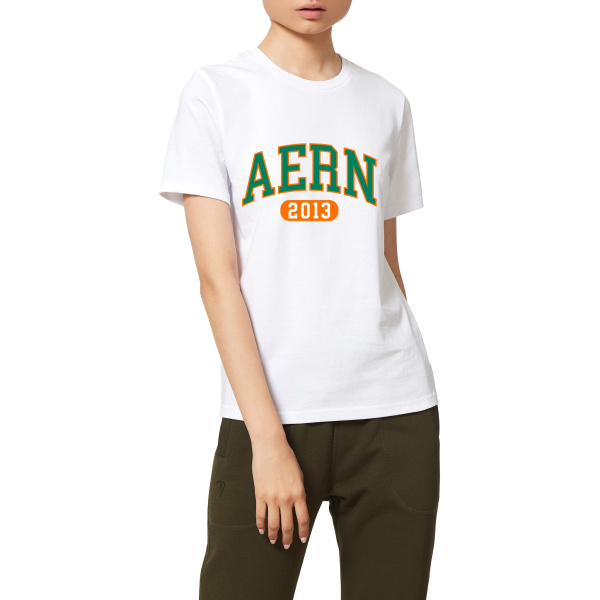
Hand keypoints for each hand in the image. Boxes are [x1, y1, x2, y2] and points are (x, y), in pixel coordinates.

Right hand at [252, 433, 309, 548]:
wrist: (270, 448)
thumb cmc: (287, 458)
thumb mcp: (299, 476)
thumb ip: (299, 492)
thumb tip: (298, 506)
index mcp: (299, 493)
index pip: (303, 519)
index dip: (303, 531)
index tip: (302, 539)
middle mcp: (286, 498)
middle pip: (288, 525)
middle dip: (287, 538)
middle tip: (286, 545)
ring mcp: (272, 498)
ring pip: (273, 524)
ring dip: (274, 535)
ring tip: (273, 540)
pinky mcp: (260, 495)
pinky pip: (260, 515)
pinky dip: (261, 525)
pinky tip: (262, 530)